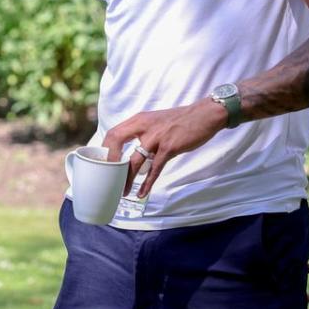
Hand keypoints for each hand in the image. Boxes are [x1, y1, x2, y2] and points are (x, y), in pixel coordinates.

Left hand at [102, 97, 227, 196]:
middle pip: (115, 141)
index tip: (104, 165)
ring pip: (134, 160)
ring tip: (123, 191)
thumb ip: (142, 133)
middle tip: (108, 177)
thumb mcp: (155, 121)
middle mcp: (143, 126)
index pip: (113, 133)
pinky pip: (154, 168)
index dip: (105, 150)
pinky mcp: (169, 148)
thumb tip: (132, 152)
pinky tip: (142, 192)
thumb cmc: (180, 121)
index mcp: (138, 120)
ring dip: (126, 178)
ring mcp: (156, 137)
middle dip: (109, 161)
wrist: (204, 115)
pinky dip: (147, 182)